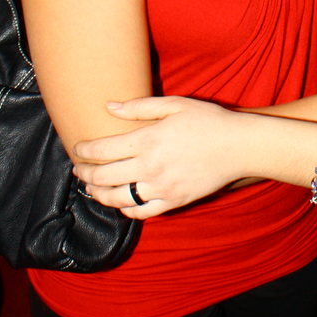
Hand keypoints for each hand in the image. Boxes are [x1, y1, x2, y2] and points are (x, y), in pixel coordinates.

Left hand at [72, 96, 248, 218]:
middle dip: (84, 173)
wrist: (239, 146)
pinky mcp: (173, 201)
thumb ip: (140, 107)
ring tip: (92, 187)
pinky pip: (141, 212)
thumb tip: (109, 107)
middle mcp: (150, 166)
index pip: (102, 150)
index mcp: (148, 140)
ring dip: (98, 194)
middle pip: (103, 176)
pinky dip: (125, 209)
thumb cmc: (208, 120)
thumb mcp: (175, 104)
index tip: (77, 149)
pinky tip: (121, 202)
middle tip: (78, 169)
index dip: (83, 151)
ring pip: (117, 198)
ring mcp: (161, 187)